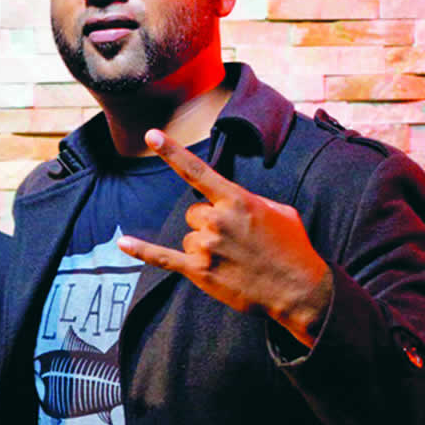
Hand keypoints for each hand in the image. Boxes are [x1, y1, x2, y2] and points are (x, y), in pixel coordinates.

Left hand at [118, 129, 332, 347]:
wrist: (299, 289)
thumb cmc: (293, 248)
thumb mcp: (279, 212)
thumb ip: (249, 201)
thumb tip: (232, 202)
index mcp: (237, 200)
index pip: (198, 171)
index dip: (172, 151)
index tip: (152, 135)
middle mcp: (217, 220)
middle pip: (194, 213)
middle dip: (209, 225)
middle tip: (235, 242)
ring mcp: (207, 246)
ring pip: (189, 238)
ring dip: (205, 247)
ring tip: (233, 260)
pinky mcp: (200, 272)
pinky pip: (164, 258)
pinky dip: (143, 251)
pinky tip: (124, 243)